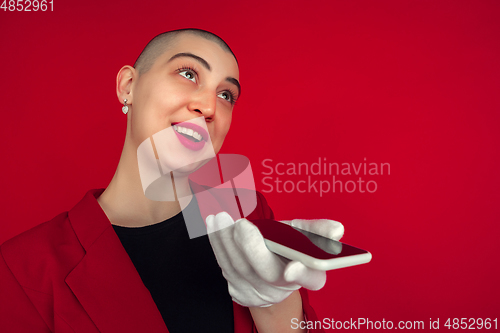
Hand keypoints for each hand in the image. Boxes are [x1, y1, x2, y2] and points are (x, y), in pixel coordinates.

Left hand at [206, 213, 341, 307]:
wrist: (270, 270)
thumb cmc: (290, 247)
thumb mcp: (306, 236)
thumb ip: (319, 230)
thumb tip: (337, 230)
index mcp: (309, 276)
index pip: (311, 280)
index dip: (302, 274)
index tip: (292, 267)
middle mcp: (284, 288)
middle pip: (267, 273)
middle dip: (252, 249)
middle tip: (241, 225)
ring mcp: (259, 292)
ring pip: (240, 267)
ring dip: (227, 241)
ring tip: (221, 218)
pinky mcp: (237, 290)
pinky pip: (225, 265)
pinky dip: (217, 243)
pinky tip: (214, 224)